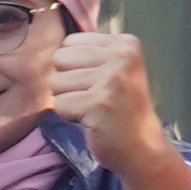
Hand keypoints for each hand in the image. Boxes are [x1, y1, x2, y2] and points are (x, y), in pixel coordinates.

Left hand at [46, 26, 180, 189]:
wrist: (141, 147)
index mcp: (126, 44)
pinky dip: (69, 116)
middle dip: (68, 82)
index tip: (98, 83)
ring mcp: (111, 81)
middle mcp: (121, 58)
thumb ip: (88, 52)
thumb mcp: (115, 69)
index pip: (70, 42)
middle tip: (93, 98)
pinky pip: (59, 104)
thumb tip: (49, 46)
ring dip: (69, 100)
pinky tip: (91, 121)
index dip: (74, 66)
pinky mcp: (98, 104)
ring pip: (56, 82)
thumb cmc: (120, 108)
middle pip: (60, 58)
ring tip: (93, 109)